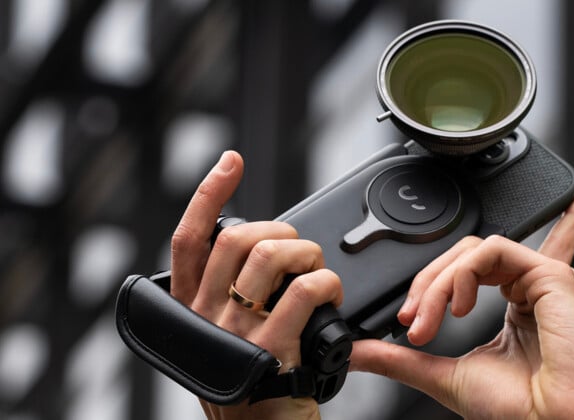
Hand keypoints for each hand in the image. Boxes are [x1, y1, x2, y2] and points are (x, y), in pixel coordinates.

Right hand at [170, 151, 340, 419]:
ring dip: (307, 252)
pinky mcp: (271, 349)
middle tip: (300, 249)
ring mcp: (235, 333)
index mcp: (191, 310)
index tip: (231, 162)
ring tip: (317, 270)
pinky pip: (303, 291)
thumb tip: (260, 249)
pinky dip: (325, 281)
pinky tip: (331, 292)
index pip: (190, 239)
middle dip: (281, 230)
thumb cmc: (252, 386)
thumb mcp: (224, 339)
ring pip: (270, 256)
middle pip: (237, 239)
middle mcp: (205, 317)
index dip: (209, 194)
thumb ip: (227, 297)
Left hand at [350, 180, 573, 418]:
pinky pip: (493, 250)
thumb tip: (360, 352)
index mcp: (515, 304)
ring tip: (431, 321)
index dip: (433, 283)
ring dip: (440, 282)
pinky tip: (458, 307)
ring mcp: (542, 279)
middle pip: (466, 255)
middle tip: (412, 322)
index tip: (409, 320)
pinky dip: (462, 273)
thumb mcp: (443, 376)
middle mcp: (530, 287)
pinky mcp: (552, 275)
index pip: (476, 265)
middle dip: (428, 283)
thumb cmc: (518, 411)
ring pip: (474, 251)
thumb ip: (401, 359)